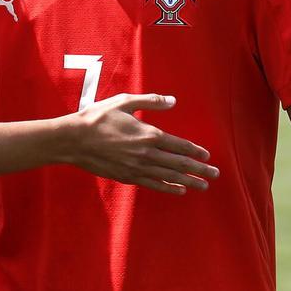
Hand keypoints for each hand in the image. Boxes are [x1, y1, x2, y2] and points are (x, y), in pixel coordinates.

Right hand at [62, 93, 218, 194]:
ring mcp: (137, 167)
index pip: (179, 145)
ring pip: (169, 176)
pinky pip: (153, 184)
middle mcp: (146, 153)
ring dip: (188, 181)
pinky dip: (168, 187)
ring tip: (203, 186)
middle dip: (199, 170)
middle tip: (215, 175)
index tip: (207, 156)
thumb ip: (150, 101)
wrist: (74, 140)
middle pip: (179, 164)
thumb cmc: (98, 118)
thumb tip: (173, 101)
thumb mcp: (124, 102)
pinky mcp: (127, 176)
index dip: (195, 151)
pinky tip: (179, 190)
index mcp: (148, 134)